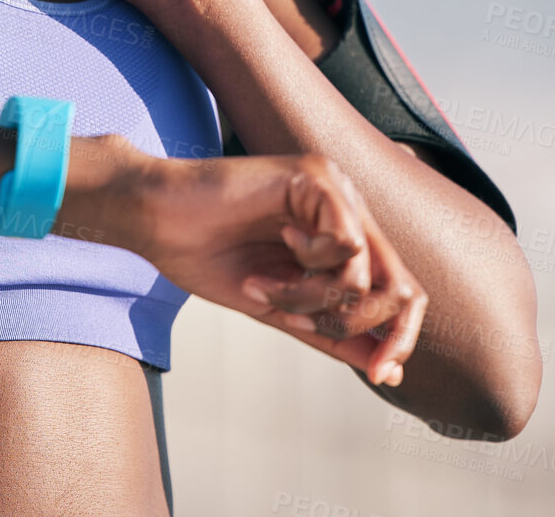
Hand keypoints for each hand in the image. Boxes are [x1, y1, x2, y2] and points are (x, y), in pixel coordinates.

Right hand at [117, 146, 426, 386]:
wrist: (155, 220)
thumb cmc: (204, 255)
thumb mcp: (279, 307)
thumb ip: (331, 330)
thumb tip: (384, 367)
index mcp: (339, 233)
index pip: (398, 290)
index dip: (399, 337)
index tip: (383, 377)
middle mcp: (346, 207)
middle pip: (399, 283)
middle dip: (360, 324)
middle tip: (303, 327)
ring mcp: (333, 188)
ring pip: (365, 271)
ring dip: (312, 297)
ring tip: (264, 285)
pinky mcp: (314, 176)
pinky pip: (346, 241)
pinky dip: (309, 264)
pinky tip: (276, 243)